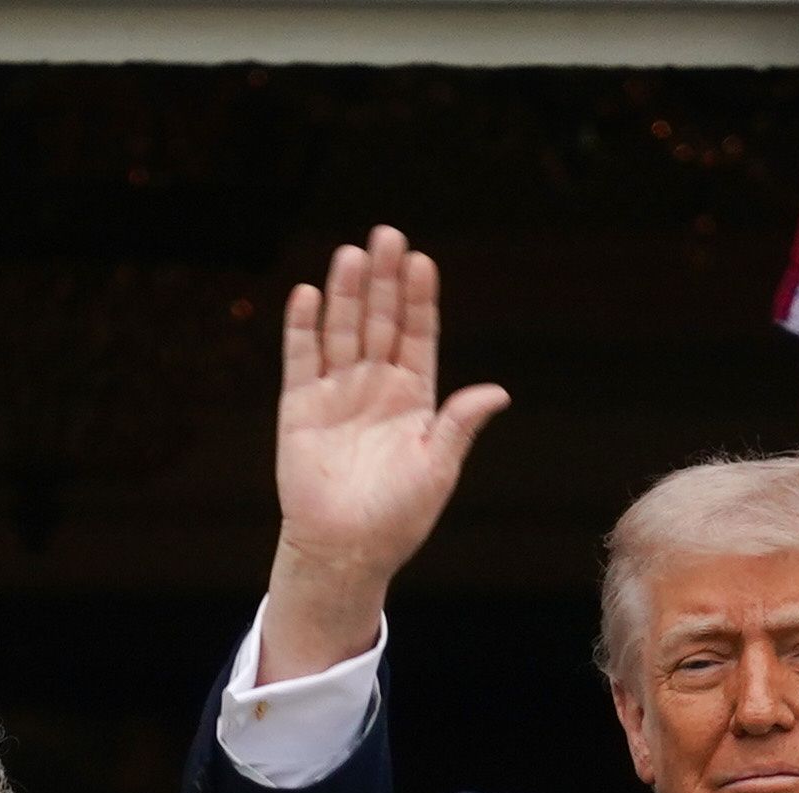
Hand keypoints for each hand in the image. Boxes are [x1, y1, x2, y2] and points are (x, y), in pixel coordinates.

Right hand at [258, 227, 509, 681]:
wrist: (345, 551)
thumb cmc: (398, 517)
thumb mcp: (438, 468)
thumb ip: (460, 424)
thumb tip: (498, 391)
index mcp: (414, 398)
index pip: (417, 335)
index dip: (419, 299)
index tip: (423, 262)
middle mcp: (375, 386)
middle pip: (380, 321)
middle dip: (385, 280)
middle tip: (388, 235)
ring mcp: (337, 392)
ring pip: (343, 330)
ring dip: (347, 293)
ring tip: (353, 254)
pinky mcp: (300, 406)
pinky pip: (301, 359)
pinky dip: (303, 327)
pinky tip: (308, 294)